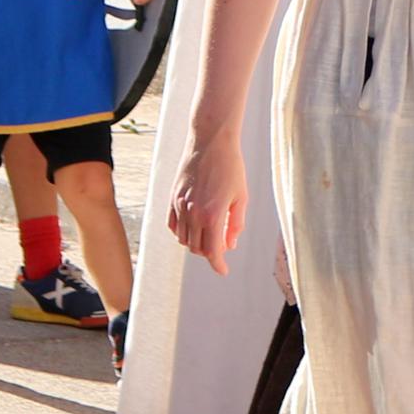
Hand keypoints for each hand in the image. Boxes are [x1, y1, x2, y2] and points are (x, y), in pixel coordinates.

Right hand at [168, 132, 245, 274]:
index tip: (223, 270)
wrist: (210, 142)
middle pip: (197, 248)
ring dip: (197, 244)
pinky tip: (193, 228)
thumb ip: (236, 224)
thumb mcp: (241, 197)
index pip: (213, 251)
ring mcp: (180, 206)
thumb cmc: (230, 167)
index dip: (218, 265)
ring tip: (210, 235)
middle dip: (210, 253)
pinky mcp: (172, 198)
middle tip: (223, 246)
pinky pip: (173, 226)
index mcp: (212, 214)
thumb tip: (230, 244)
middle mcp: (193, 213)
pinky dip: (182, 233)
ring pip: (184, 239)